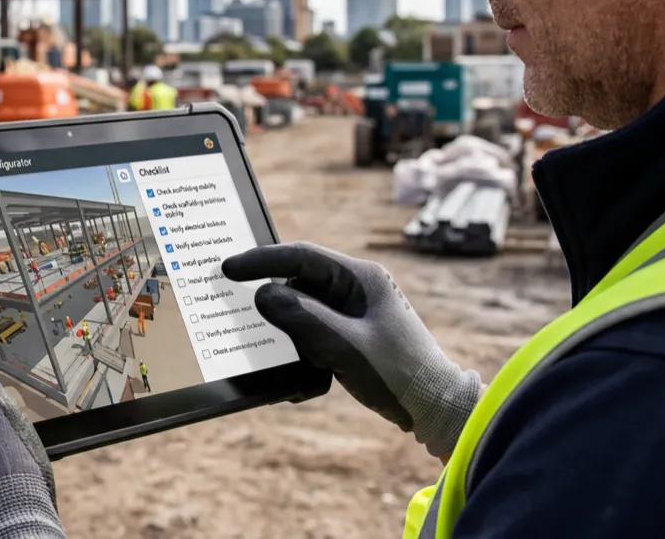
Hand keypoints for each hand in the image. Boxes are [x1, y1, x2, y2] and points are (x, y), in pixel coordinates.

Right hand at [223, 243, 481, 458]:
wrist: (436, 408)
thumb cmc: (400, 374)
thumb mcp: (346, 346)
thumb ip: (302, 317)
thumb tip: (264, 295)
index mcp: (361, 278)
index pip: (302, 256)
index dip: (261, 260)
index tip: (228, 268)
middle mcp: (357, 289)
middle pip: (300, 284)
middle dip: (274, 302)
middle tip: (241, 313)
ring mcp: (355, 313)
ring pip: (304, 311)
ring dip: (290, 334)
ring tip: (280, 355)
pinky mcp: (353, 337)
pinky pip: (315, 334)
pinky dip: (304, 351)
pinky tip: (302, 377)